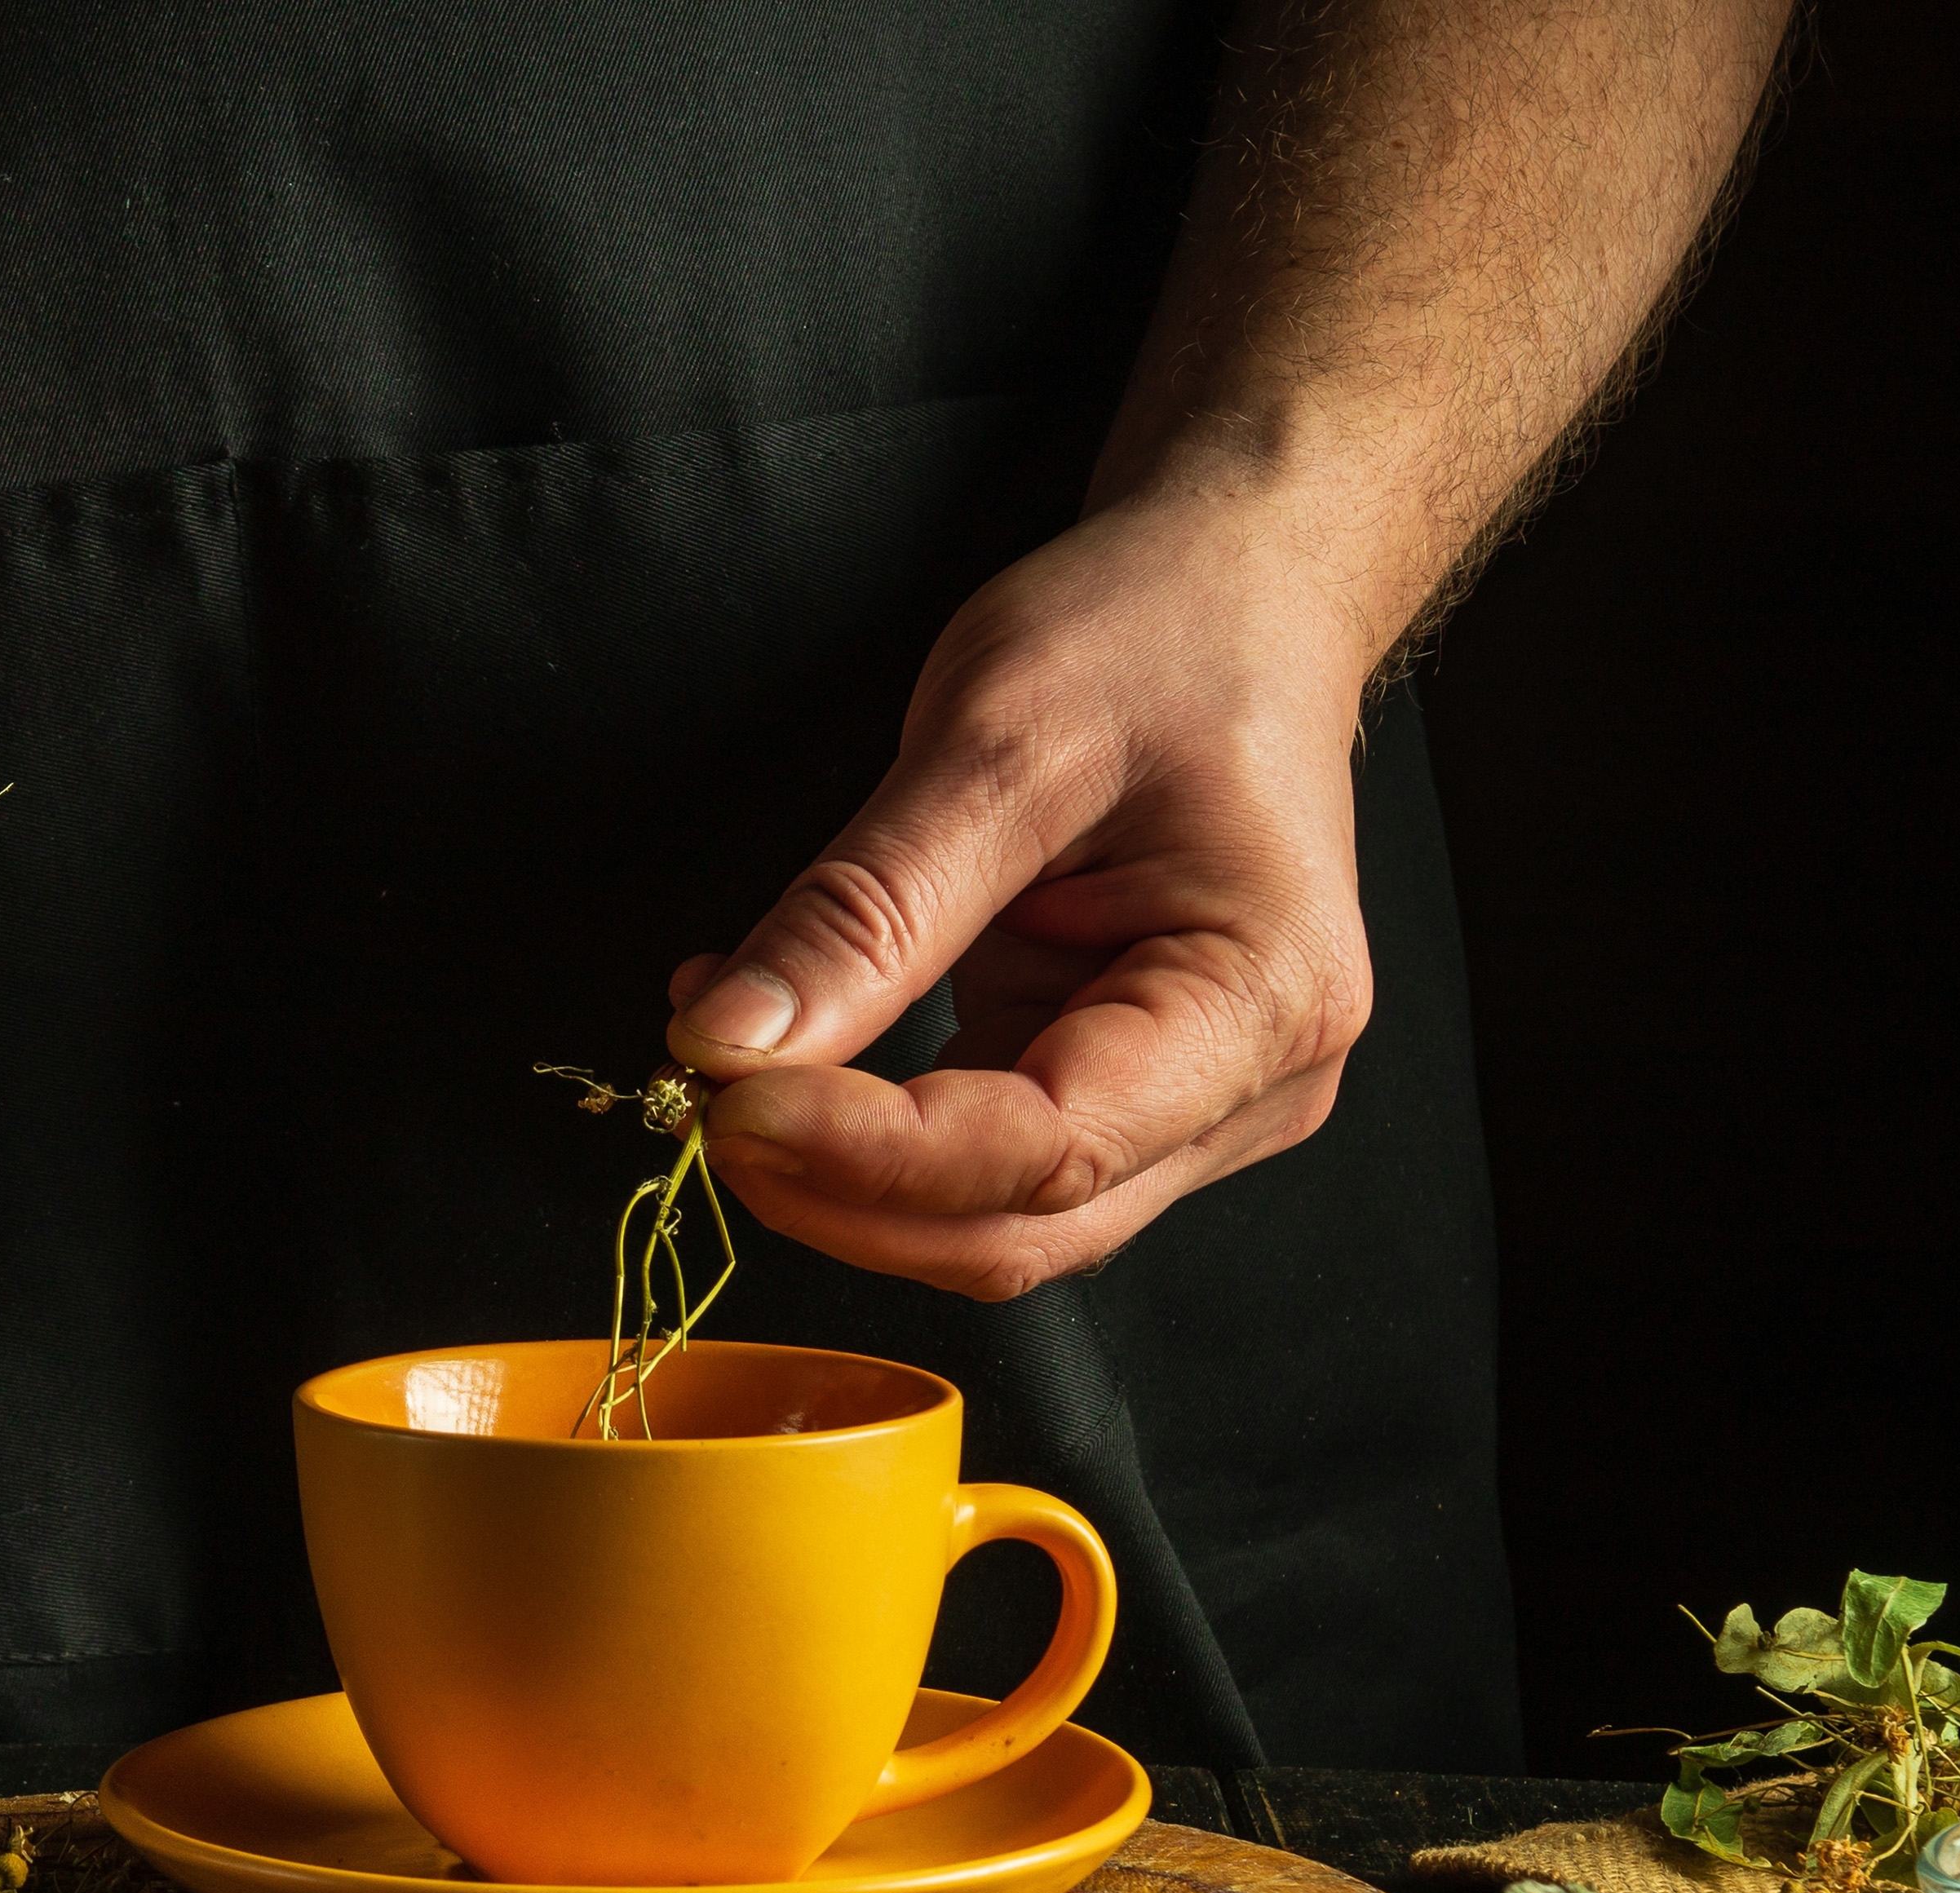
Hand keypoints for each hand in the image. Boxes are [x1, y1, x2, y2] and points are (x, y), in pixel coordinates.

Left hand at [661, 491, 1385, 1298]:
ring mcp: (1188, 1106)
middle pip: (1018, 1227)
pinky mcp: (1116, 1092)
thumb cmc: (1157, 638)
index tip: (728, 1100)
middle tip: (698, 1101)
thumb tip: (730, 1044)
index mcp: (1261, 998)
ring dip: (838, 1175)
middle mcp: (1251, 1086)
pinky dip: (862, 1132)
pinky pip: (976, 1159)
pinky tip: (780, 1046)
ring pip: (989, 1221)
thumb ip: (866, 911)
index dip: (870, 1155)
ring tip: (725, 1058)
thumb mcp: (999, 742)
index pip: (1045, 1149)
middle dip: (840, 1192)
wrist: (1231, 597)